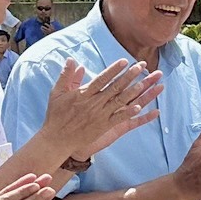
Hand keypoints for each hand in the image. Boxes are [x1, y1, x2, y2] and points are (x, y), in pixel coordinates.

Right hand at [40, 58, 163, 165]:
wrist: (56, 139)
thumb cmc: (56, 115)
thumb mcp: (57, 92)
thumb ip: (67, 76)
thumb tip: (72, 60)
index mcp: (83, 94)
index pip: (102, 78)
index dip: (114, 69)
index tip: (124, 61)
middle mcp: (94, 103)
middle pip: (115, 87)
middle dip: (129, 76)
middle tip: (141, 66)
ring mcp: (100, 115)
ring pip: (119, 101)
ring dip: (133, 91)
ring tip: (144, 82)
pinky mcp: (103, 127)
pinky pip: (118, 119)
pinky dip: (129, 113)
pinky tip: (140, 107)